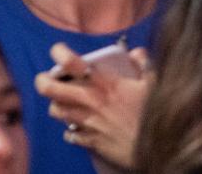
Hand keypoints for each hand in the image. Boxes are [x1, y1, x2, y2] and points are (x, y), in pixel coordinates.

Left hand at [34, 43, 151, 168]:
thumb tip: (136, 53)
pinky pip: (70, 135)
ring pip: (56, 112)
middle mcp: (91, 102)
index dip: (59, 53)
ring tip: (63, 101)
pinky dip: (70, 129)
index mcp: (104, 83)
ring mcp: (89, 124)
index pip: (70, 63)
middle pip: (50, 90)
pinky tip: (77, 126)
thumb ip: (143, 63)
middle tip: (46, 78)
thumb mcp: (155, 82)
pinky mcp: (92, 142)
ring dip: (57, 104)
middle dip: (43, 81)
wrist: (158, 149)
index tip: (58, 50)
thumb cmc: (156, 114)